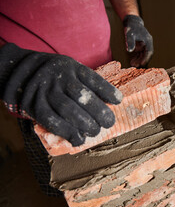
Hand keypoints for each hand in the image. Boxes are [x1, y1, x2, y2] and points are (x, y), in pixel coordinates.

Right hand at [0, 44, 122, 146]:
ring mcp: (46, 91)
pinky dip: (67, 132)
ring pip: (68, 109)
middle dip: (98, 112)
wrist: (24, 72)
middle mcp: (59, 78)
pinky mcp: (35, 105)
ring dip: (84, 124)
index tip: (118, 101)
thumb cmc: (58, 75)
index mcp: (72, 67)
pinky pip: (52, 120)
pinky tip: (78, 138)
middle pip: (82, 96)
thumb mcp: (73, 69)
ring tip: (95, 131)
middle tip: (108, 122)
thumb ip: (89, 83)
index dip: (107, 91)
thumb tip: (111, 103)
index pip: (92, 79)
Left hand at [123, 15, 152, 67]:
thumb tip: (129, 51)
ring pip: (143, 54)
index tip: (142, 64)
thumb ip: (130, 42)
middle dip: (141, 60)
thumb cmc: (131, 27)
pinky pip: (140, 53)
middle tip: (135, 66)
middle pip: (147, 54)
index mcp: (148, 40)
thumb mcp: (130, 34)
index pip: (149, 51)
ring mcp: (144, 45)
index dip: (146, 58)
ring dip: (139, 60)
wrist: (131, 22)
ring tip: (132, 64)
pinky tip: (132, 61)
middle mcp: (148, 43)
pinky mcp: (141, 45)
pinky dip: (137, 57)